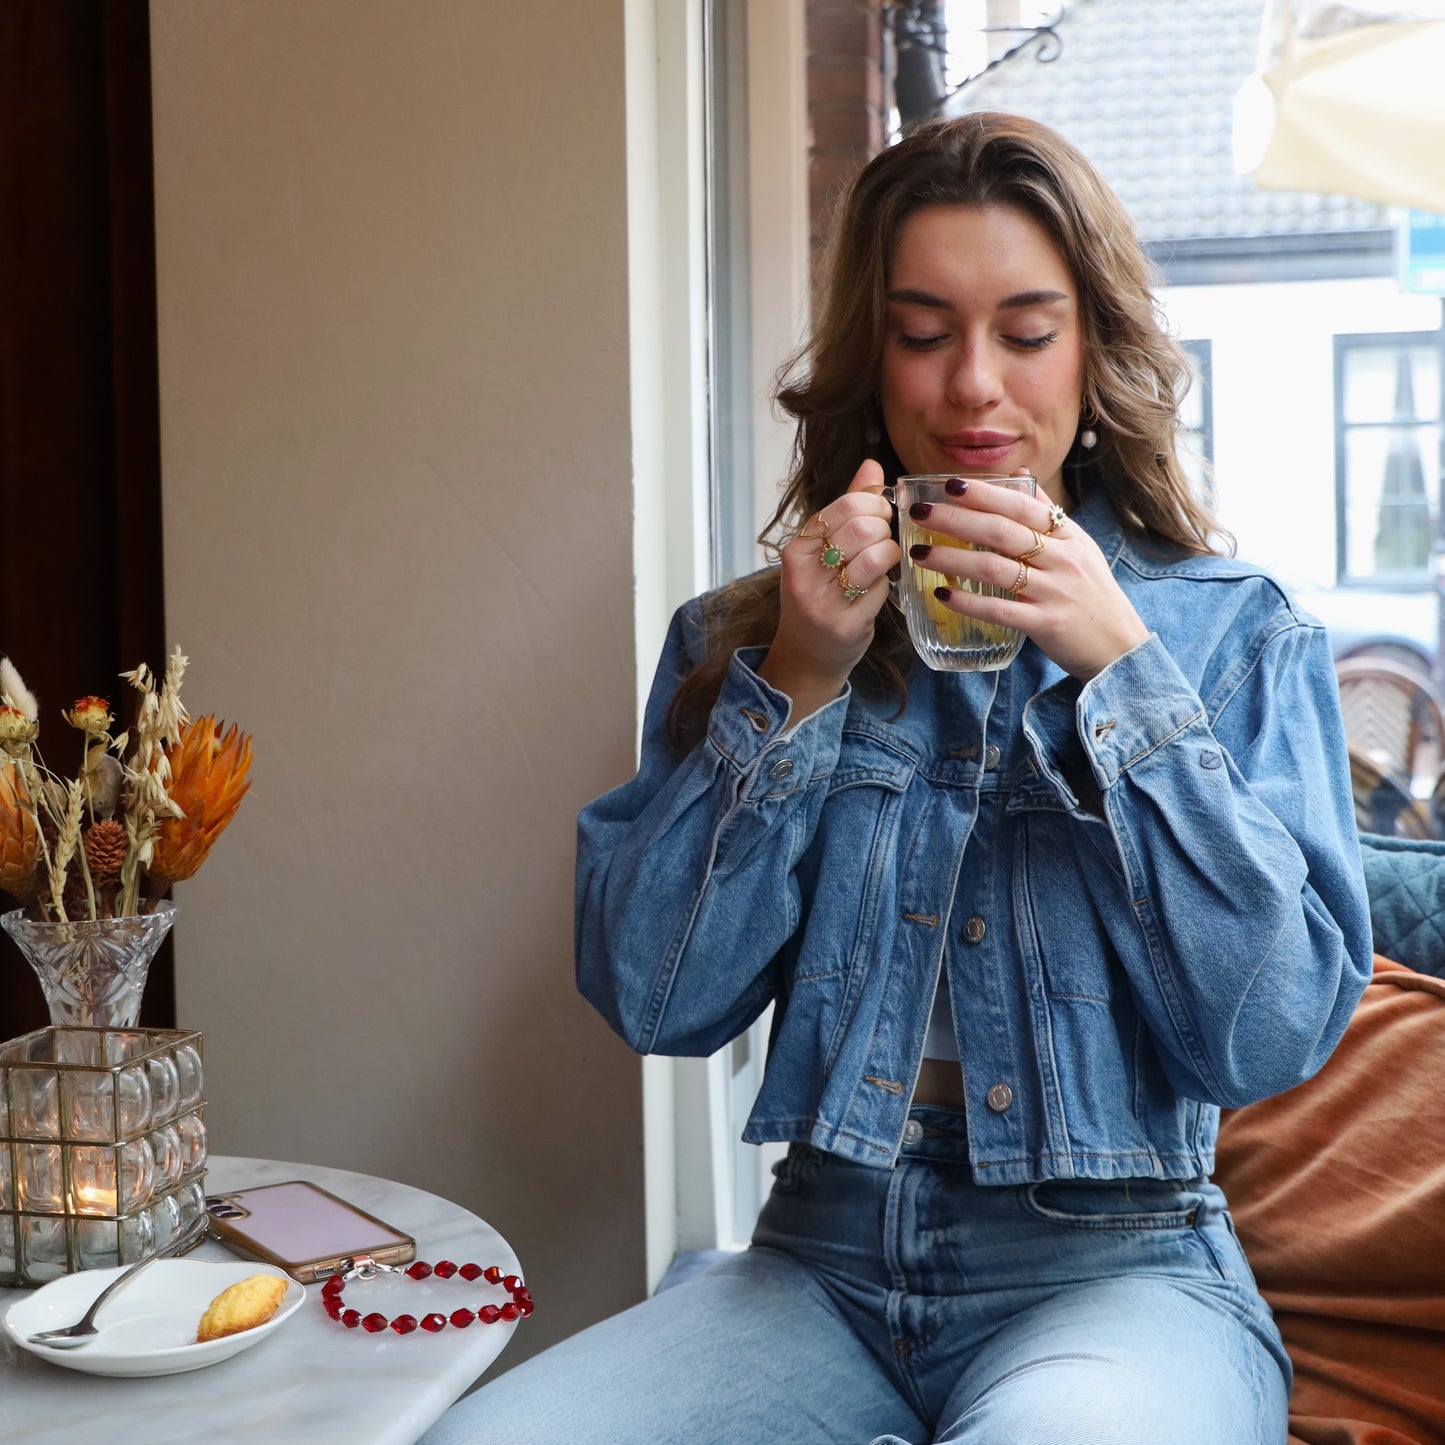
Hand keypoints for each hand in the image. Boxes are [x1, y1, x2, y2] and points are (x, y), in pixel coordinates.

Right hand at [759, 460, 900, 720]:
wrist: (807, 654)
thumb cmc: (819, 594)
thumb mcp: (822, 549)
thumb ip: (848, 506)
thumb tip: (872, 464)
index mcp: (796, 549)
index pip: (844, 506)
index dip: (873, 504)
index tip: (880, 513)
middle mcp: (803, 574)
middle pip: (860, 527)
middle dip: (883, 527)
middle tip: (884, 536)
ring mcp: (823, 602)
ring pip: (874, 556)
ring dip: (889, 553)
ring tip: (883, 559)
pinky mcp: (845, 625)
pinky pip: (881, 589)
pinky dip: (886, 584)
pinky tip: (875, 589)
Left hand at [911, 472, 1147, 681]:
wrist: (1118, 646)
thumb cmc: (1091, 594)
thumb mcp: (1079, 547)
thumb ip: (1047, 512)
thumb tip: (1020, 472)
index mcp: (1069, 536)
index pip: (1022, 506)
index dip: (986, 493)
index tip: (950, 483)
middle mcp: (1063, 559)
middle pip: (1002, 532)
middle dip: (957, 519)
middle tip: (921, 512)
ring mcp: (1054, 592)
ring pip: (996, 569)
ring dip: (953, 559)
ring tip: (920, 554)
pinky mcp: (1046, 624)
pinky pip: (1000, 610)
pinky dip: (969, 602)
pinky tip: (943, 594)